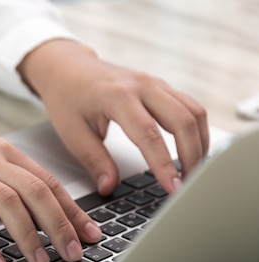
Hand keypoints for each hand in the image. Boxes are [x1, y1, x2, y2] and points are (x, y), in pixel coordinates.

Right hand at [0, 117, 101, 261]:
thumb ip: (7, 185)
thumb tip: (41, 219)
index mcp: (2, 152)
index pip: (48, 182)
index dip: (74, 211)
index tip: (91, 236)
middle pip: (36, 191)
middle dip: (60, 225)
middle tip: (73, 254)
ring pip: (7, 203)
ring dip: (29, 236)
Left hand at [18, 40, 209, 195]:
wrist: (67, 68)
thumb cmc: (67, 98)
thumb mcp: (72, 134)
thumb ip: (94, 161)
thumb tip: (109, 188)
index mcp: (117, 96)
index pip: (149, 134)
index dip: (164, 164)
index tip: (173, 188)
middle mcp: (142, 86)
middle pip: (184, 120)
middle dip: (192, 156)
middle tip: (188, 185)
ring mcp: (155, 83)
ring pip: (194, 111)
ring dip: (200, 143)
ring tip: (193, 173)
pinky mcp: (161, 87)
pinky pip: (190, 107)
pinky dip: (196, 130)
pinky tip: (193, 151)